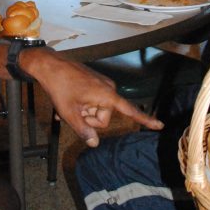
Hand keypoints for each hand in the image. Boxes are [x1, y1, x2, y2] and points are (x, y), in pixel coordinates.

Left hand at [23, 52, 162, 146]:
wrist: (50, 66)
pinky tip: (67, 103)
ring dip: (82, 112)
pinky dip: (81, 105)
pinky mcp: (94, 83)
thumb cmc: (60, 87)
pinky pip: (92, 101)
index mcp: (107, 95)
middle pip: (103, 118)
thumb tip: (94, 143)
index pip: (130, 111)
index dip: (145, 120)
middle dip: (88, 119)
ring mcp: (101, 85)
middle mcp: (108, 89)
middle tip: (72, 111)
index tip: (160, 125)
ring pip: (96, 110)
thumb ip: (83, 130)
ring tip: (67, 106)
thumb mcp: (70, 112)